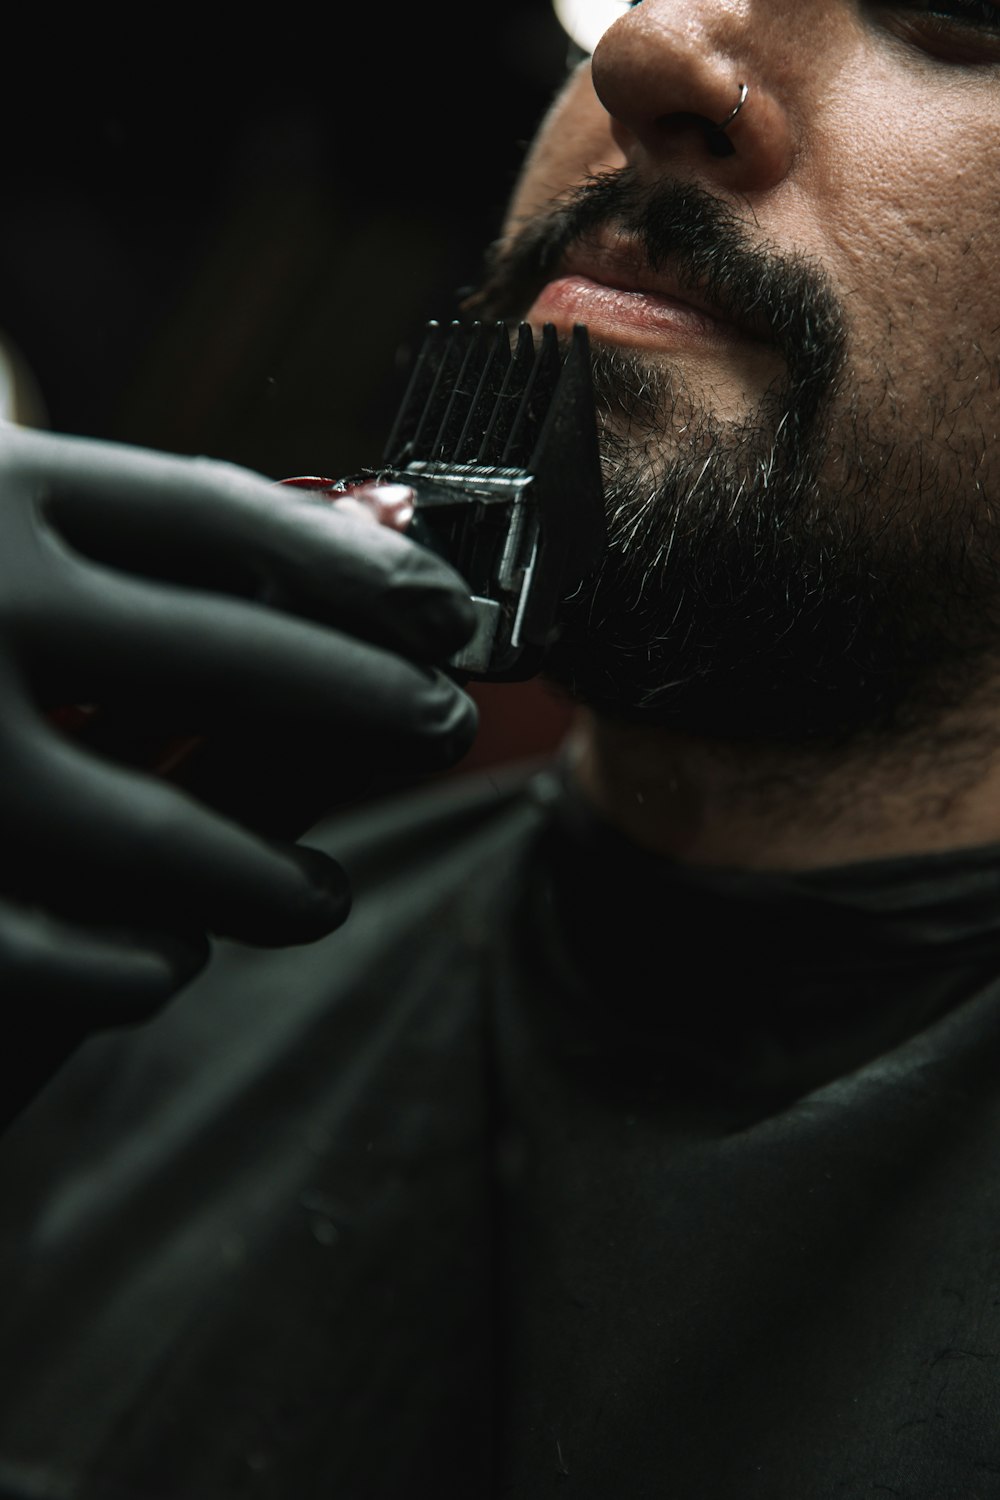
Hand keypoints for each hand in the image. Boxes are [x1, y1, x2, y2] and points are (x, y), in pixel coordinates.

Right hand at [0, 423, 476, 1037]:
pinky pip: (43, 951)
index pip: (215, 511)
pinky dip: (123, 963)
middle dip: (364, 698)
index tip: (445, 606)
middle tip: (445, 725)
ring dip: (263, 876)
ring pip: (153, 831)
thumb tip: (281, 554)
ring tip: (321, 898)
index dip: (352, 560)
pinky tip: (167, 964)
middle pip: (227, 653)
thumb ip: (68, 536)